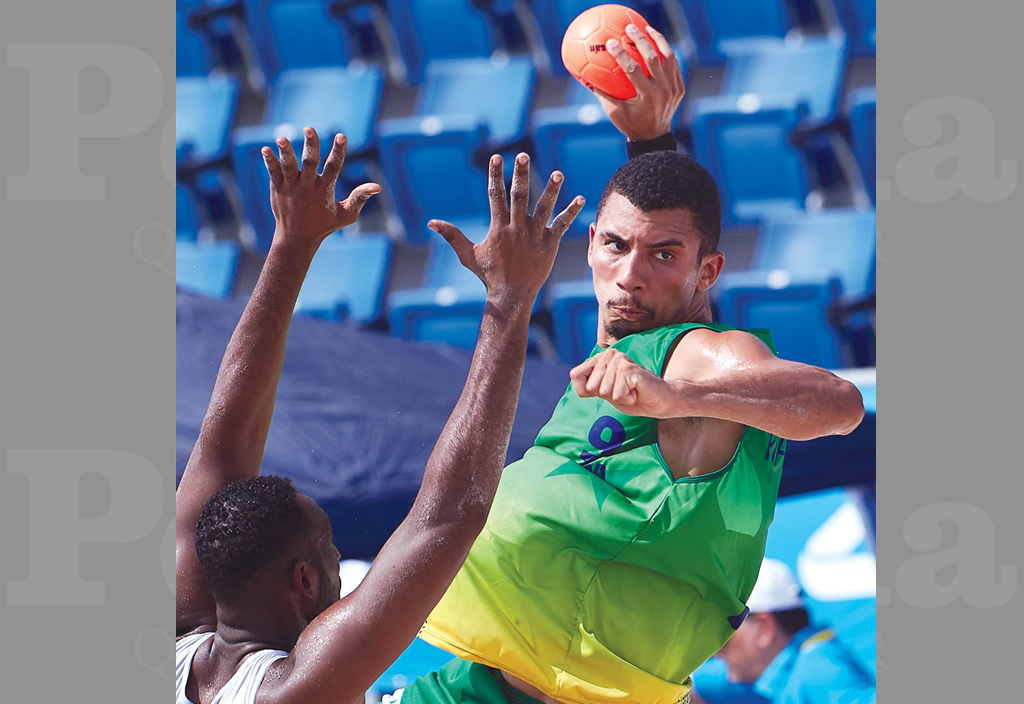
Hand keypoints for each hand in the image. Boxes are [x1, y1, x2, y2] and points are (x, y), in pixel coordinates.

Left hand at [262, 127, 380, 248]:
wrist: (296, 238)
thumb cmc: (324, 225)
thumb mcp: (346, 215)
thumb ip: (360, 198)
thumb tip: (378, 187)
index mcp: (325, 190)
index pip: (333, 168)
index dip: (338, 151)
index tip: (341, 136)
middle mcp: (307, 187)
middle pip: (310, 162)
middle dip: (311, 145)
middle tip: (309, 129)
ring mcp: (291, 187)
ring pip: (289, 166)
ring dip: (285, 152)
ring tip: (281, 138)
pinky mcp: (278, 188)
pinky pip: (274, 173)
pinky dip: (270, 161)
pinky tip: (265, 149)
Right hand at [428, 153, 584, 308]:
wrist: (510, 296)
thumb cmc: (488, 275)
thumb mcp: (467, 254)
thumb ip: (451, 235)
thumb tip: (431, 223)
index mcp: (498, 228)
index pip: (495, 195)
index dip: (495, 175)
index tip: (497, 158)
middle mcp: (516, 228)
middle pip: (518, 196)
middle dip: (520, 175)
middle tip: (523, 155)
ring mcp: (534, 236)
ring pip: (543, 208)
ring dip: (551, 190)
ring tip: (558, 173)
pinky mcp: (549, 244)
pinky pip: (562, 225)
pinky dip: (571, 212)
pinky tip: (581, 198)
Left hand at [570, 349, 681, 417]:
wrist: (659, 402)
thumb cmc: (631, 396)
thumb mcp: (604, 391)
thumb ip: (588, 383)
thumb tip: (573, 374)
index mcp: (601, 357)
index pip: (575, 375)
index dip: (588, 390)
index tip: (607, 390)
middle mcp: (610, 354)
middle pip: (590, 386)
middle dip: (606, 395)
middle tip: (623, 390)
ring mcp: (620, 360)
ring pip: (604, 391)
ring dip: (618, 398)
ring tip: (631, 391)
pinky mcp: (629, 369)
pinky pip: (616, 395)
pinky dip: (627, 399)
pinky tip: (636, 392)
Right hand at [591, 25, 684, 141]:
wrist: (654, 138)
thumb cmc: (630, 125)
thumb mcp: (613, 112)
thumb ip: (601, 94)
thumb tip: (584, 77)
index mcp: (647, 97)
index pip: (633, 70)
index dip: (622, 55)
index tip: (611, 43)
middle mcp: (663, 91)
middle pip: (652, 58)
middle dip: (640, 40)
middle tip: (629, 28)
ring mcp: (674, 88)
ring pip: (668, 57)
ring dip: (657, 39)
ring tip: (646, 28)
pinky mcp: (680, 87)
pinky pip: (674, 64)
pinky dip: (666, 51)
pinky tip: (656, 41)